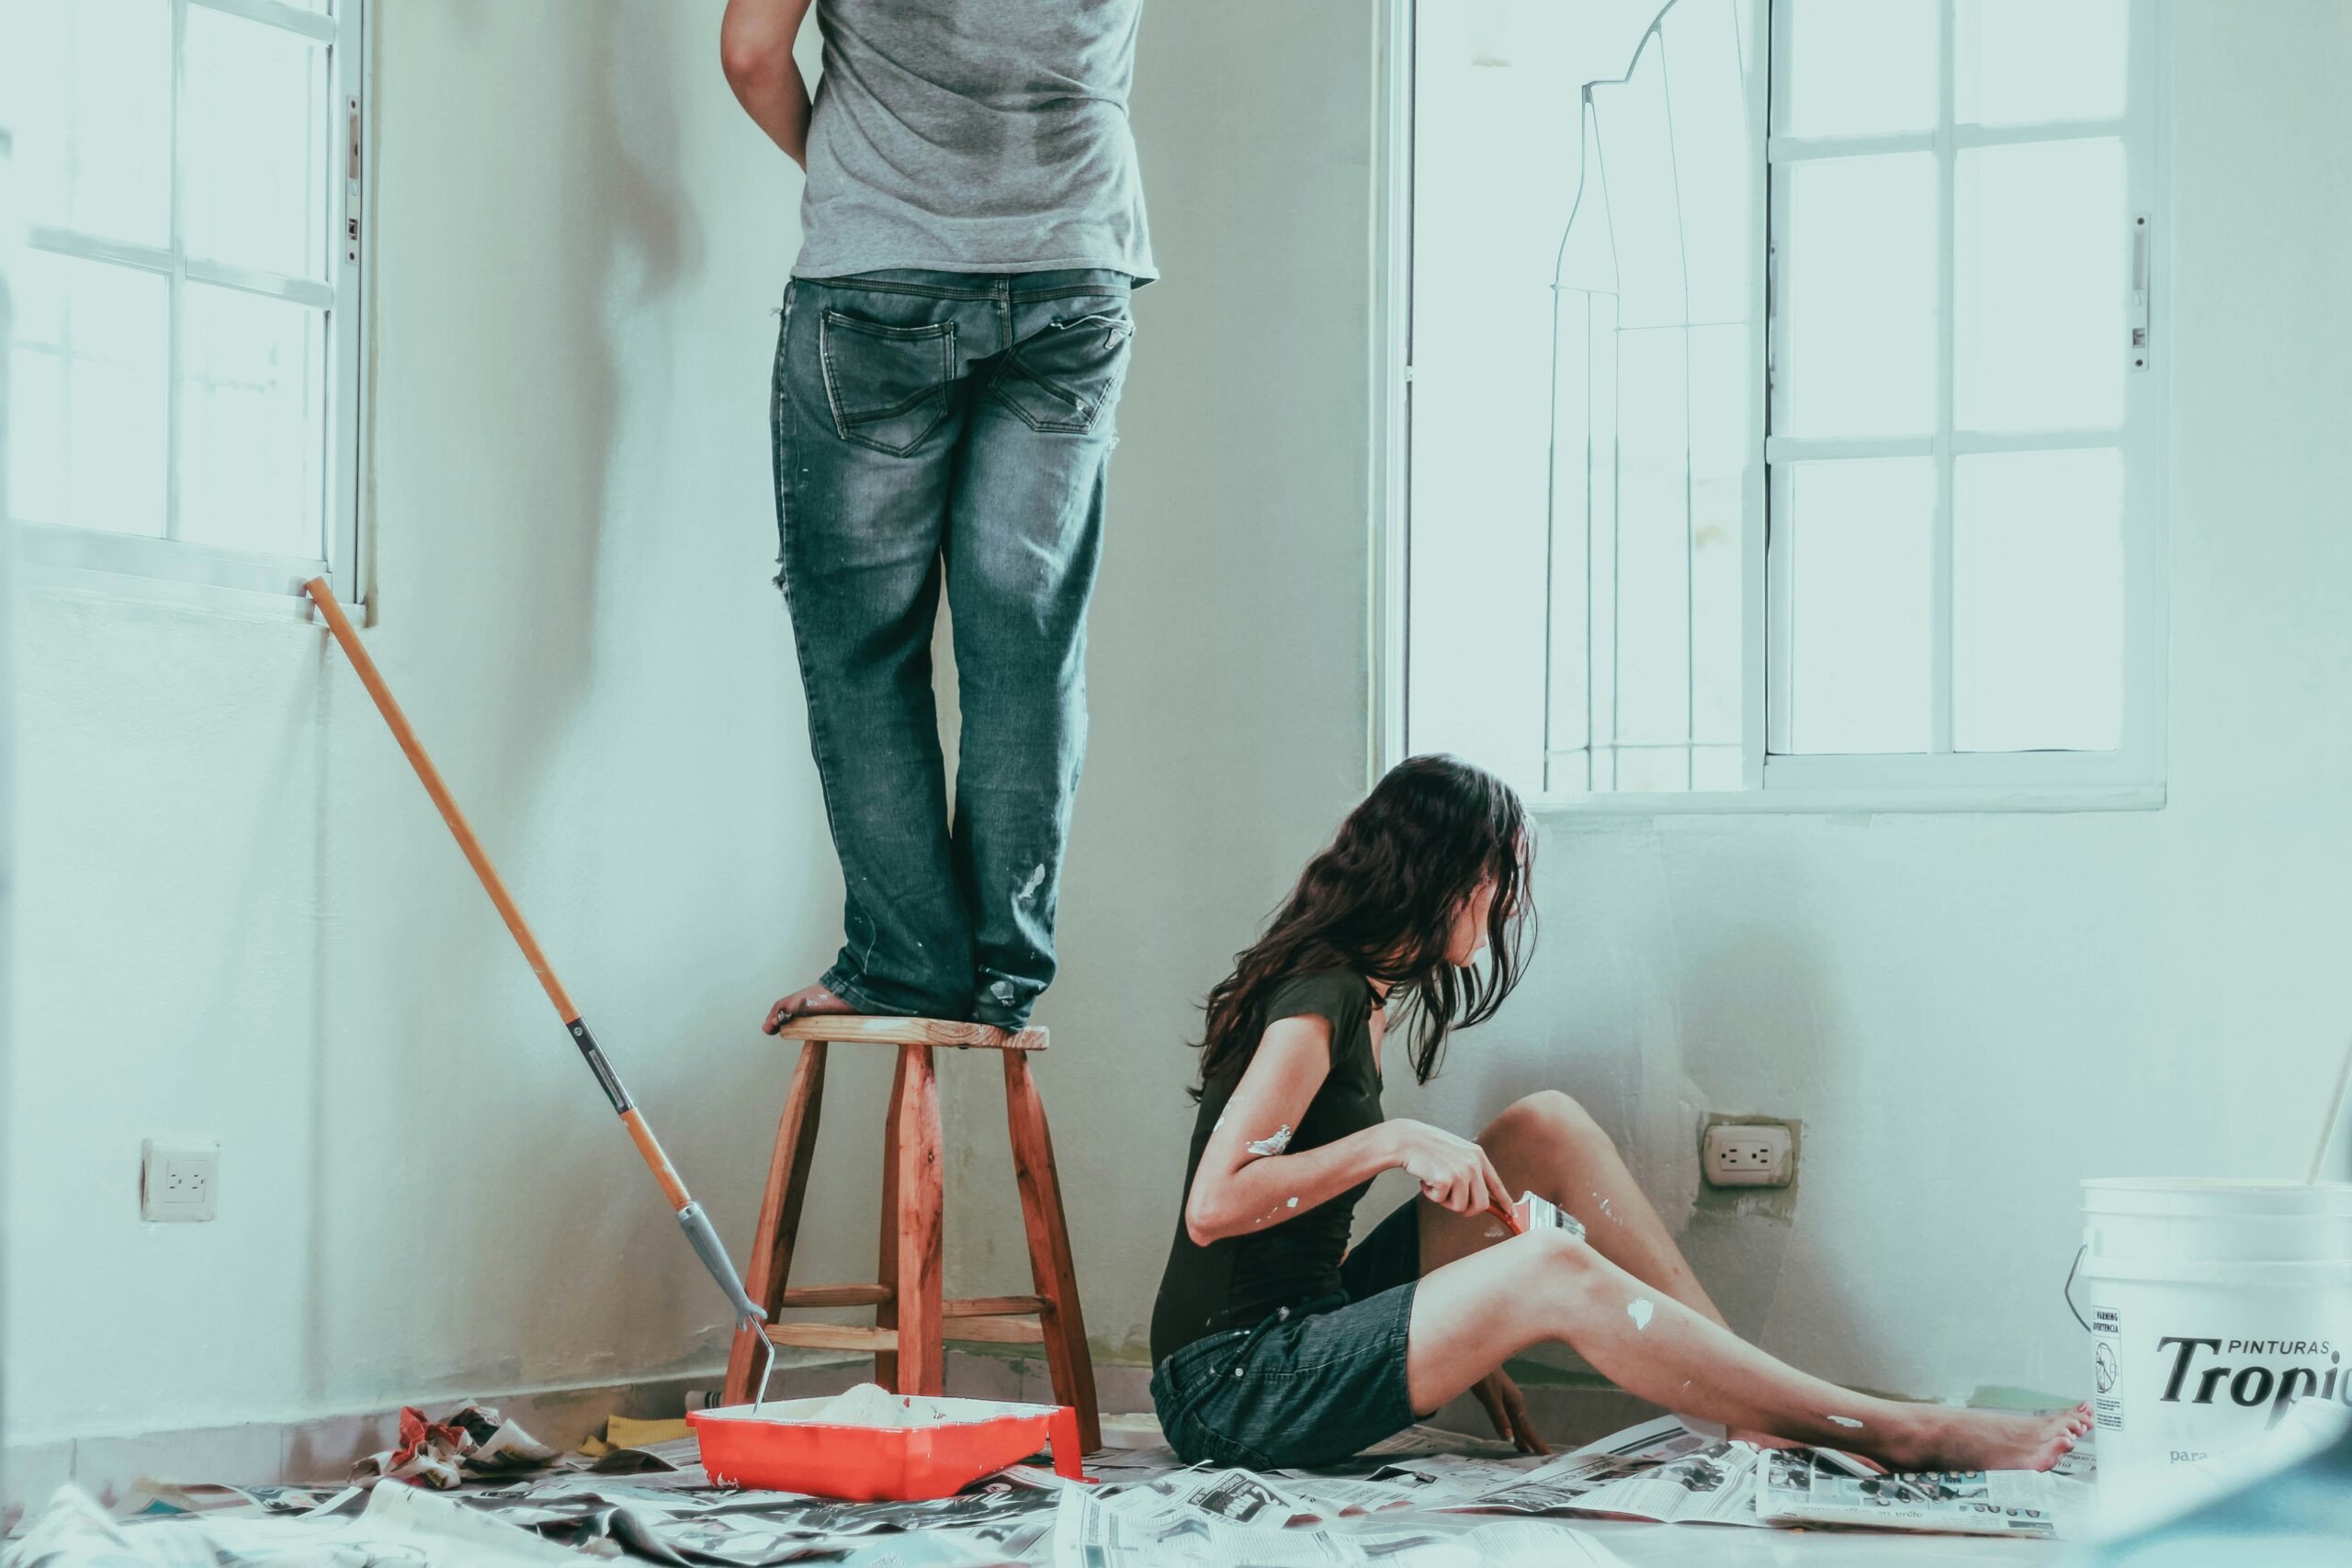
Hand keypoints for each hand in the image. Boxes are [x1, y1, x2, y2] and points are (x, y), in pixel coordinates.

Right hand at [1382, 1120, 1507, 1216]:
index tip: (1510, 1212)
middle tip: (1451, 1201)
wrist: (1406, 1140)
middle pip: (1482, 1204)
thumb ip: (1471, 1170)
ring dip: (1445, 1200)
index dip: (1504, 1201)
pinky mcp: (1447, 1179)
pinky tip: (1426, 1179)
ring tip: (1435, 1182)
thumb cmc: (1428, 1147)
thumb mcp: (1457, 1153)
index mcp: (1478, 1156)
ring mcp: (1461, 1171)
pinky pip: (1442, 1201)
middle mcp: (1473, 1163)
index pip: (1496, 1184)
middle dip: (1467, 1209)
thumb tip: (1482, 1196)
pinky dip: (1431, 1195)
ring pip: (1461, 1206)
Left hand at [1472, 1370, 1549, 1454]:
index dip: (1535, 1442)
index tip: (1547, 1454)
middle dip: (1532, 1441)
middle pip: (1523, 1426)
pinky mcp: (1500, 1397)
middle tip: (1542, 1456)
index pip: (1526, 1428)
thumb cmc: (1483, 1376)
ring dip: (1522, 1436)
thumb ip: (1499, 1418)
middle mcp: (1515, 1402)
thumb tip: (1510, 1439)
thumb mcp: (1490, 1398)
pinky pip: (1509, 1417)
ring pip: (1516, 1422)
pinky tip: (1511, 1432)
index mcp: (1515, 1403)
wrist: (1476, 1355)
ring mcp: (1508, 1399)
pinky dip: (1512, 1427)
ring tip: (1527, 1450)